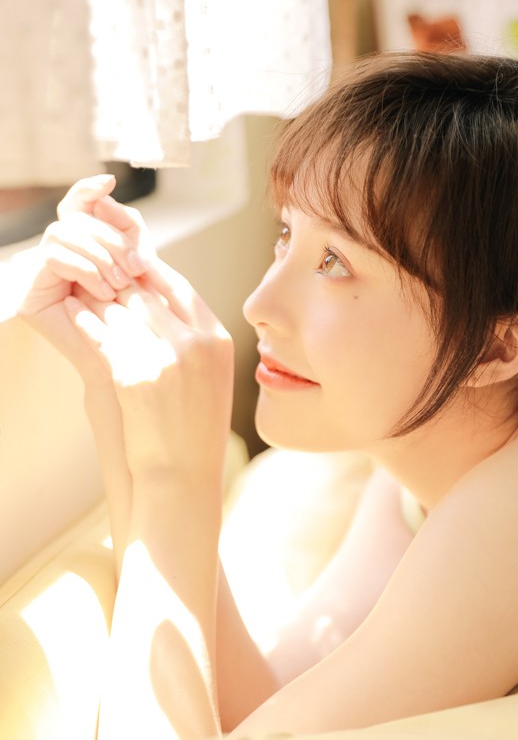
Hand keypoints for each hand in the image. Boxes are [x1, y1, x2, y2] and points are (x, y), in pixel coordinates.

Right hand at [15, 175, 148, 386]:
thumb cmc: (139, 321)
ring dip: (97, 254)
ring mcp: (37, 276)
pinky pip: (53, 257)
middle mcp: (55, 258)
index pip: (74, 206)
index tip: (109, 180)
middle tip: (135, 265)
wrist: (128, 368)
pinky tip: (104, 290)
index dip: (87, 189)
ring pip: (61, 233)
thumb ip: (127, 230)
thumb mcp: (139, 268)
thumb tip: (108, 188)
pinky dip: (83, 268)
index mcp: (80, 249)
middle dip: (108, 236)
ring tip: (120, 283)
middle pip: (73, 219)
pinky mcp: (28, 295)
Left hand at [65, 268, 233, 483]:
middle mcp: (194, 346)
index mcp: (218, 342)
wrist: (182, 475)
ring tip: (86, 291)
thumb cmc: (195, 429)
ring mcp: (164, 361)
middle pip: (147, 297)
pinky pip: (103, 337)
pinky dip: (86, 322)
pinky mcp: (133, 378)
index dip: (153, 273)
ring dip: (101, 301)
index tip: (133, 264)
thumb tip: (161, 295)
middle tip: (101, 277)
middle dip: (121, 286)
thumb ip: (194, 337)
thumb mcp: (210, 377)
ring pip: (122, 313)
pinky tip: (76, 311)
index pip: (181, 289)